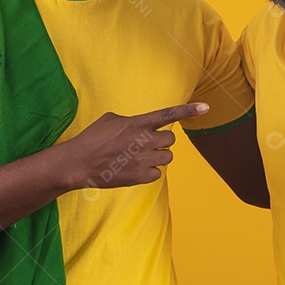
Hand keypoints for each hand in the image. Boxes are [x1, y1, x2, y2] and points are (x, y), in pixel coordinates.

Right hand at [64, 103, 208, 188]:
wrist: (79, 163)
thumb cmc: (92, 139)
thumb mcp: (111, 120)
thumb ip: (132, 121)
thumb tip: (141, 127)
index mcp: (137, 123)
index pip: (168, 114)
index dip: (189, 110)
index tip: (205, 107)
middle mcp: (144, 140)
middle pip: (171, 139)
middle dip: (162, 141)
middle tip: (147, 144)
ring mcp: (144, 159)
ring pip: (167, 157)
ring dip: (158, 156)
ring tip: (140, 157)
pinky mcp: (141, 176)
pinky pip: (157, 173)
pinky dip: (149, 172)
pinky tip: (134, 169)